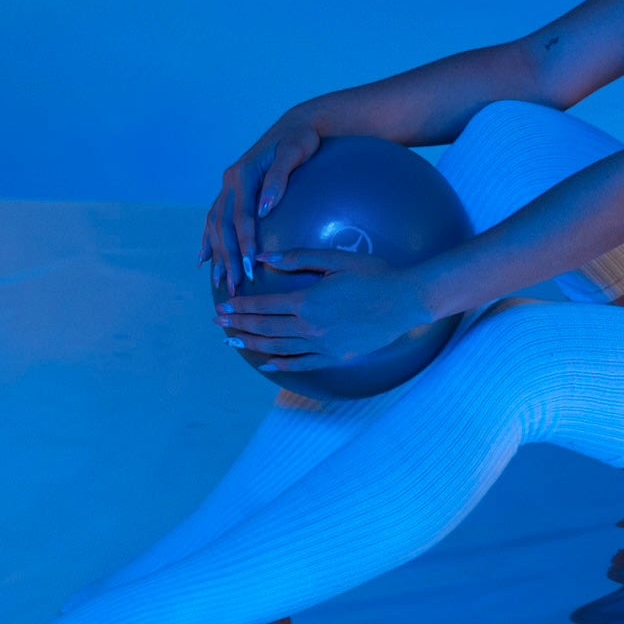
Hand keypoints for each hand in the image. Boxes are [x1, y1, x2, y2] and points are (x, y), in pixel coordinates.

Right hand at [199, 115, 321, 295]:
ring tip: (220, 280)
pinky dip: (208, 238)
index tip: (249, 268)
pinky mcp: (232, 190)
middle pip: (223, 225)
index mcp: (242, 173)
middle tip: (234, 285)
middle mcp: (229, 180)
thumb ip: (279, 179)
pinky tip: (204, 259)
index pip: (240, 216)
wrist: (296, 125)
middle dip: (227, 257)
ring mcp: (228, 186)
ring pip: (215, 225)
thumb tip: (265, 209)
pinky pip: (215, 218)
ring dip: (217, 253)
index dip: (244, 243)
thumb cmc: (302, 138)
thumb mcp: (295, 152)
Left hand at [214, 252, 431, 372]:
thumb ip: (297, 257)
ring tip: (233, 342)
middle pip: (265, 328)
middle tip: (219, 323)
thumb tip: (264, 258)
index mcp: (308, 301)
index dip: (241, 306)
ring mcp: (322, 346)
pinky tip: (266, 363)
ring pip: (278, 348)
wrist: (405, 301)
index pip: (264, 305)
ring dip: (252, 344)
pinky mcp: (334, 357)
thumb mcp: (335, 259)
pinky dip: (280, 365)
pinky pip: (301, 364)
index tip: (223, 306)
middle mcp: (310, 327)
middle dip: (239, 325)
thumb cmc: (373, 274)